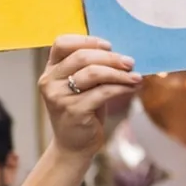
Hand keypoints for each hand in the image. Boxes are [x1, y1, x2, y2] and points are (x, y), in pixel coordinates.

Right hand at [39, 36, 139, 160]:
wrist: (73, 145)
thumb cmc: (82, 111)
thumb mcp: (81, 86)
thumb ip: (90, 67)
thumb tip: (121, 52)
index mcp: (50, 71)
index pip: (62, 43)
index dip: (87, 40)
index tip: (108, 46)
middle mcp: (50, 82)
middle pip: (81, 57)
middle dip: (110, 57)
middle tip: (130, 62)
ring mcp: (59, 97)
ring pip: (93, 73)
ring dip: (119, 73)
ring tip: (135, 76)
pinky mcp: (74, 111)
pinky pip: (103, 92)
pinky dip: (121, 87)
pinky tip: (132, 87)